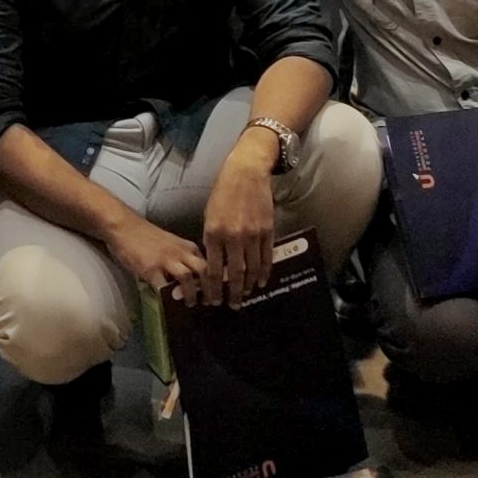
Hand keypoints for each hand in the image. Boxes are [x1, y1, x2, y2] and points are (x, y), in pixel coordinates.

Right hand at [107, 213, 207, 301]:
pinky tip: (169, 303)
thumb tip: (193, 281)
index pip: (209, 264)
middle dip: (210, 288)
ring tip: (192, 304)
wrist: (125, 226)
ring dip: (192, 294)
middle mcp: (180, 252)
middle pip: (204, 270)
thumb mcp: (172, 244)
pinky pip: (164, 287)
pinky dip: (169, 297)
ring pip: (188, 277)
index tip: (218, 292)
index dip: (216, 279)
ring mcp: (166, 260)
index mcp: (188, 246)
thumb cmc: (147, 236)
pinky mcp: (151, 269)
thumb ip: (182, 259)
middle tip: (211, 302)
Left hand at [199, 134, 279, 305]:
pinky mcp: (268, 230)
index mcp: (214, 233)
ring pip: (252, 269)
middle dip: (233, 294)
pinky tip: (261, 281)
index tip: (214, 301)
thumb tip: (213, 264)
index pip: (214, 271)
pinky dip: (264, 272)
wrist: (246, 171)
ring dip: (248, 286)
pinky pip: (267, 257)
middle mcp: (233, 236)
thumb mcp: (209, 215)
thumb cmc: (223, 192)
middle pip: (234, 275)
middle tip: (233, 306)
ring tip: (246, 296)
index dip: (214, 290)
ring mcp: (253, 234)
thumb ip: (212, 240)